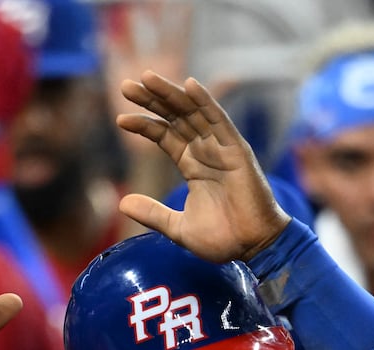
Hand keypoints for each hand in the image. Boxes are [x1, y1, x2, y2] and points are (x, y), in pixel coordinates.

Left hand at [116, 71, 290, 263]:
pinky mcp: (237, 150)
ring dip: (171, 94)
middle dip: (152, 100)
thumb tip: (122, 203)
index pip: (164, 135)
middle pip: (175, 117)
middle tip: (126, 86)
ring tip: (146, 78)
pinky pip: (220, 121)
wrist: (253, 248)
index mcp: (192, 165)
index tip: (120, 120)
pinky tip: (189, 84)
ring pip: (193, 112)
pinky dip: (205, 102)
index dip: (143, 125)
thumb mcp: (178, 228)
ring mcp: (221, 148)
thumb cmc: (222, 239)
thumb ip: (153, 214)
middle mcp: (205, 151)